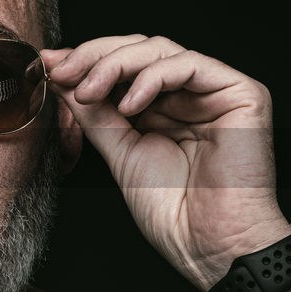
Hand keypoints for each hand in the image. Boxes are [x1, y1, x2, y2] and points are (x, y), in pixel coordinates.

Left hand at [45, 35, 288, 289]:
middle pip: (139, 49)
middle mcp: (189, 93)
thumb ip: (94, 112)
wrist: (207, 242)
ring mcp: (215, 91)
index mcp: (162, 106)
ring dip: (114, 64)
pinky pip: (190, 64)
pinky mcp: (242, 93)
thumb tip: (61, 78)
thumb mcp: (118, 149)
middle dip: (94, 56)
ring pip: (159, 50)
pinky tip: (128, 105)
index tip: (49, 64)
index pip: (122, 64)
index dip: (85, 60)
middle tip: (62, 70)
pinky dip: (151, 79)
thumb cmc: (171, 208)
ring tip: (87, 91)